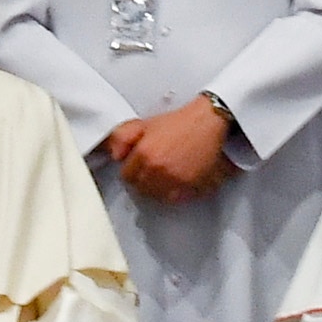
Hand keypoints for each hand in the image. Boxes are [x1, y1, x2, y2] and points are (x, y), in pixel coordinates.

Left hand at [103, 97, 237, 202]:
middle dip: (144, 180)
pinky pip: (174, 199)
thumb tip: (114, 156)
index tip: (140, 167)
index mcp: (143, 153)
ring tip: (166, 174)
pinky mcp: (189, 185)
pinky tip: (177, 180)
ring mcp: (173, 178)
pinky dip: (174, 193)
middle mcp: (156, 168)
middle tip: (155, 169)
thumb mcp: (145, 124)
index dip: (132, 171)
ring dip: (158, 188)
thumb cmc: (178, 122)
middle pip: (141, 188)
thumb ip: (123, 137)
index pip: (127, 177)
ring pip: (156, 195)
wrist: (207, 122)